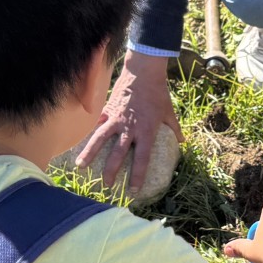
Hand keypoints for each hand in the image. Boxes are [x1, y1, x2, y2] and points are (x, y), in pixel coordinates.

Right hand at [78, 52, 180, 189]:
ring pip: (99, 140)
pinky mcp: (107, 109)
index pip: (142, 159)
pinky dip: (89, 133)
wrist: (143, 71)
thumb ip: (174, 129)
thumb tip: (182, 141)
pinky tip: (80, 143)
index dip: (137, 176)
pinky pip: (97, 124)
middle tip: (107, 186)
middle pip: (117, 155)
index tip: (133, 190)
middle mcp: (129, 128)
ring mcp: (116, 119)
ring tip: (80, 167)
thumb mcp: (169, 112)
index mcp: (146, 132)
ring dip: (89, 154)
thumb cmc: (158, 93)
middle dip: (110, 172)